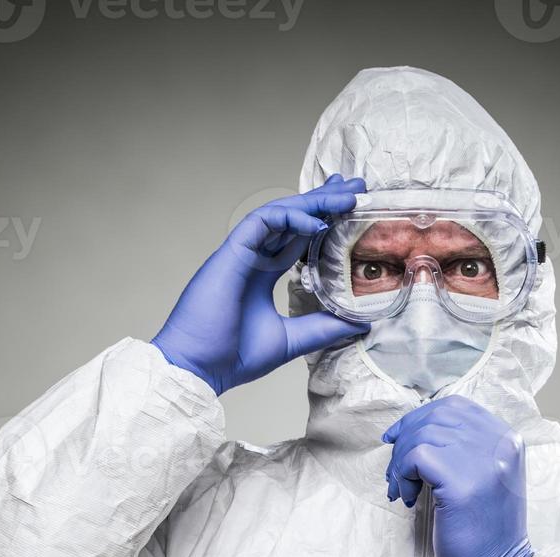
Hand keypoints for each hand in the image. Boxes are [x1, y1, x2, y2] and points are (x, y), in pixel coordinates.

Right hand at [151, 175, 368, 395]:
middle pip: (291, 219)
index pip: (295, 238)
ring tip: (346, 194)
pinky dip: (291, 218)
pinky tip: (318, 222)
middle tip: (355, 185)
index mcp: (261, 275)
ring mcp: (240, 253)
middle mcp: (251, 259)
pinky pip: (262, 222)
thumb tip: (361, 323)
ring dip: (313, 202)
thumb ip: (323, 328)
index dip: (322, 221)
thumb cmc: (231, 356)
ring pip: (279, 213)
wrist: (198, 369)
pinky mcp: (231, 254)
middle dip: (323, 200)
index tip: (350, 209)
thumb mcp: (291, 339)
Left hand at [383, 396, 533, 556]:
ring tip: (403, 489)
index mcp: (507, 439)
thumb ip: (464, 448)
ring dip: (401, 462)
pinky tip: (409, 497)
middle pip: (435, 417)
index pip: (455, 406)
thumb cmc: (483, 528)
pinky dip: (403, 474)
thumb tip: (413, 428)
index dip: (419, 418)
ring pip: (422, 435)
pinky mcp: (462, 482)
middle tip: (396, 472)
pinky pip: (416, 457)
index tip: (397, 438)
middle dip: (405, 440)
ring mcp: (484, 461)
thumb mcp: (484, 476)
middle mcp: (499, 443)